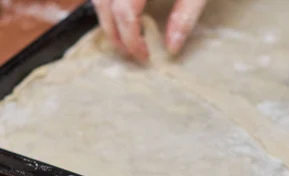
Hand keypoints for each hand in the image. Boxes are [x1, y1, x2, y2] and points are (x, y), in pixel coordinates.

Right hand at [93, 0, 207, 61]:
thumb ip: (185, 16)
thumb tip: (172, 49)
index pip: (124, 13)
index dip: (131, 39)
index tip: (144, 57)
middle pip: (104, 5)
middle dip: (113, 33)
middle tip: (129, 53)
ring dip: (106, 18)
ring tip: (122, 38)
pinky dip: (106, 4)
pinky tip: (120, 15)